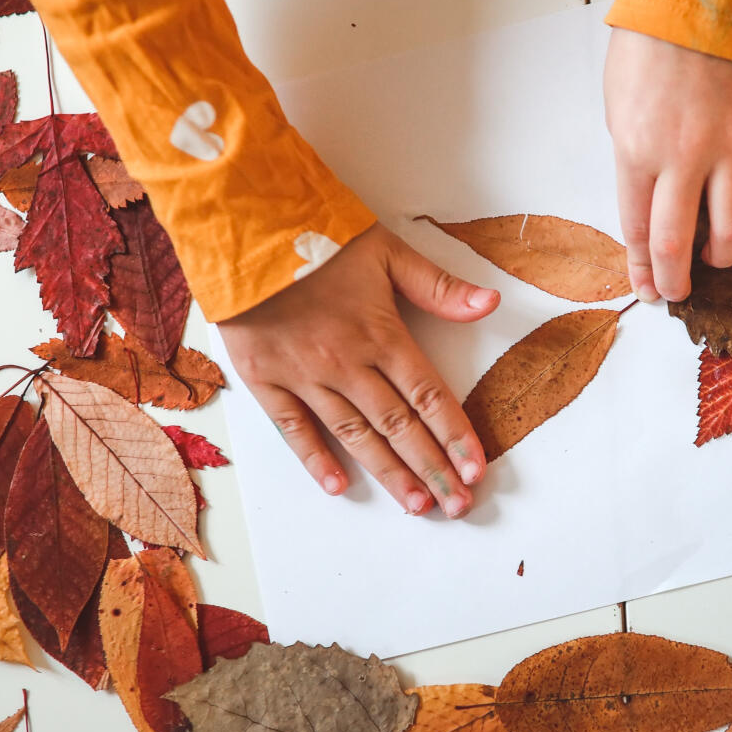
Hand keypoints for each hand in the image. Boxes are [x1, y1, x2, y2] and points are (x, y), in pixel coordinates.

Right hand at [217, 224, 497, 516]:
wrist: (241, 225)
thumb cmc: (316, 235)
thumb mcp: (386, 250)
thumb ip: (438, 285)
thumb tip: (490, 303)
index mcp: (381, 333)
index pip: (429, 396)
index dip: (456, 436)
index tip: (476, 470)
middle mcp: (347, 362)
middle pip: (398, 426)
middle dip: (431, 468)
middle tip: (456, 506)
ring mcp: (304, 375)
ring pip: (355, 435)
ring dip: (388, 473)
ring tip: (416, 505)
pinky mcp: (265, 378)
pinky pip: (294, 427)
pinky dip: (316, 458)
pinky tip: (340, 486)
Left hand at [604, 28, 731, 301]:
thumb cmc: (653, 41)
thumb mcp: (619, 103)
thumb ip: (635, 157)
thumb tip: (651, 204)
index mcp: (637, 148)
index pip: (638, 229)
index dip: (642, 267)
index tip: (647, 285)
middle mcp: (685, 154)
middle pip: (680, 243)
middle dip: (677, 279)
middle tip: (678, 291)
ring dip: (723, 255)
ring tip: (716, 258)